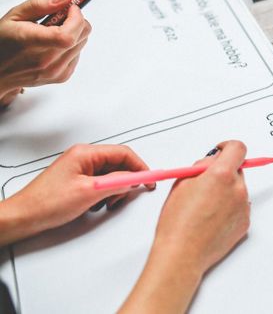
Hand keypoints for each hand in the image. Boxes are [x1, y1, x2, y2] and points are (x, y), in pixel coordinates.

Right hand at [0, 0, 92, 103]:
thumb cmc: (2, 43)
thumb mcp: (14, 16)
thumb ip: (39, 4)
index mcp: (31, 44)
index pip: (67, 35)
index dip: (76, 18)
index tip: (70, 8)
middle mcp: (46, 61)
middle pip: (82, 35)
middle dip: (76, 20)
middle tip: (60, 16)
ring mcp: (55, 71)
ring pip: (83, 42)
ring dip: (74, 32)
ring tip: (52, 32)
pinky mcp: (62, 76)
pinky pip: (78, 53)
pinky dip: (71, 45)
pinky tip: (53, 44)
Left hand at [0, 144, 153, 244]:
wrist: (23, 217)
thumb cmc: (45, 203)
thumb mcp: (89, 193)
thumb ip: (116, 183)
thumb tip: (134, 179)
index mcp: (85, 153)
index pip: (123, 153)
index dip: (140, 167)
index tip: (151, 179)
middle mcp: (83, 158)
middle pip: (118, 164)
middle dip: (126, 181)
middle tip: (126, 195)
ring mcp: (80, 170)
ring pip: (110, 176)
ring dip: (114, 190)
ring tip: (107, 203)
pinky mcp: (77, 181)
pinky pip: (100, 184)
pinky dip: (104, 195)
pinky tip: (97, 205)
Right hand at [151, 140, 250, 273]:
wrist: (182, 253)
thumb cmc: (177, 222)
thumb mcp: (182, 183)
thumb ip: (201, 167)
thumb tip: (212, 161)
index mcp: (221, 175)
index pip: (238, 148)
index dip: (228, 147)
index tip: (221, 151)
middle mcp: (237, 189)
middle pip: (237, 169)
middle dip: (223, 172)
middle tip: (204, 184)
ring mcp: (243, 207)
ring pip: (238, 189)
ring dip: (226, 191)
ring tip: (204, 206)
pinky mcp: (245, 222)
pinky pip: (239, 207)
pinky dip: (229, 208)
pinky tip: (211, 218)